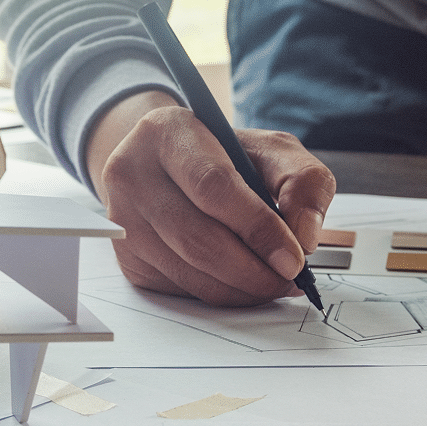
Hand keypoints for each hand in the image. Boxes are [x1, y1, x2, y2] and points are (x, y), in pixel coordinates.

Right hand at [88, 92, 335, 305]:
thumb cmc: (226, 156)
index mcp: (167, 132)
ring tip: (276, 282)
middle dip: (254, 269)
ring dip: (242, 288)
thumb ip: (303, 182)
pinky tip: (245, 283)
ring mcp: (122, 219)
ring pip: (189, 270)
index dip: (258, 228)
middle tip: (291, 280)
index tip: (294, 258)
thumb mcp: (273, 150)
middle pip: (198, 238)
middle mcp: (131, 173)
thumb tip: (304, 237)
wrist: (171, 165)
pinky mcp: (126, 256)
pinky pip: (180, 288)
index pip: (213, 186)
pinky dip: (222, 293)